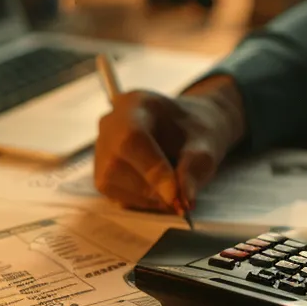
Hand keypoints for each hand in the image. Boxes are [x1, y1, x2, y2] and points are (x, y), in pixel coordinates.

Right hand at [94, 76, 245, 211]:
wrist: (187, 130)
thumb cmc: (195, 133)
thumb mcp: (206, 147)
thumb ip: (194, 170)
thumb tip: (184, 199)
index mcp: (135, 105)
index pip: (133, 139)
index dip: (152, 170)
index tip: (175, 195)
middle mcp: (110, 124)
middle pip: (115, 164)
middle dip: (150, 188)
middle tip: (179, 199)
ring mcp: (101, 148)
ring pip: (110, 182)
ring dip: (145, 197)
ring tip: (171, 193)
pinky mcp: (101, 171)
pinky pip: (112, 193)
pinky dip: (139, 200)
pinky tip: (158, 192)